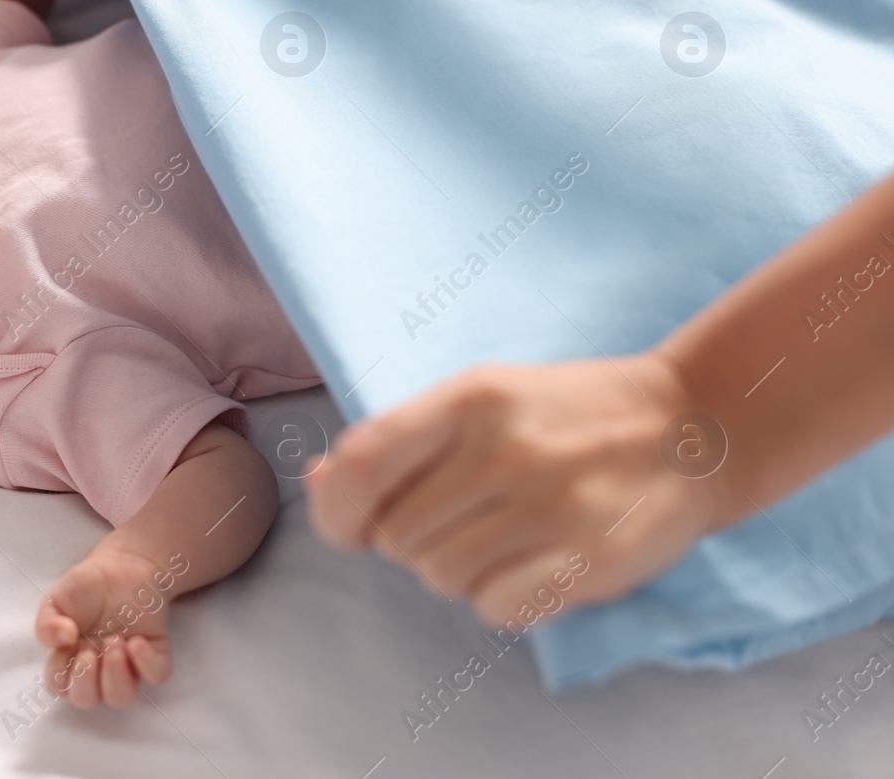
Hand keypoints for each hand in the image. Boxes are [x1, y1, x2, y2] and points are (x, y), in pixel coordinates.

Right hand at [35, 547, 176, 707]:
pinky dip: (147, 663)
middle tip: (92, 646)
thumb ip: (45, 624)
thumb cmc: (86, 587)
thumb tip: (62, 640)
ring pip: (121, 697)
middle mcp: (97, 669)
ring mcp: (127, 664)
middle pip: (88, 700)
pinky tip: (137, 641)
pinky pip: (157, 675)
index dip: (62, 672)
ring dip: (115, 674)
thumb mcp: (55, 600)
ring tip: (115, 641)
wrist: (122, 565)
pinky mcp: (154, 653)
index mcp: (70, 660)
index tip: (70, 641)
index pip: (60, 687)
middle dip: (87, 679)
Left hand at [305, 354, 730, 623]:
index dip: (337, 509)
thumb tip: (318, 483)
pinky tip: (532, 564)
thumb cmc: (563, 416)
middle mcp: (504, 449)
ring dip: (457, 570)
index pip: (361, 465)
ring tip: (502, 537)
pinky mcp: (588, 559)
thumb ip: (398, 441)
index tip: (353, 525)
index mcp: (467, 399)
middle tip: (459, 520)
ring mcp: (549, 505)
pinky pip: (496, 609)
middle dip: (410, 541)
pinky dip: (501, 599)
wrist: (691, 426)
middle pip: (396, 537)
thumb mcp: (480, 400)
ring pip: (440, 577)